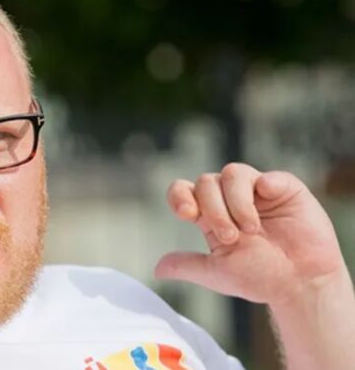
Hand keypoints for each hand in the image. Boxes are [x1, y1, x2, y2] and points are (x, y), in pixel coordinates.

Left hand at [155, 163, 345, 306]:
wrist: (302, 284)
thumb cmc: (261, 277)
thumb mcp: (217, 273)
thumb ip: (187, 265)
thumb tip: (156, 269)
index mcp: (210, 214)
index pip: (184, 191)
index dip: (180, 195)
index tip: (187, 213)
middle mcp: (230, 198)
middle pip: (205, 182)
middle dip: (214, 210)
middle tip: (231, 238)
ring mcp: (257, 191)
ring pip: (232, 173)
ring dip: (236, 202)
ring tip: (250, 230)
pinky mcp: (284, 188)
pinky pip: (268, 175)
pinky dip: (264, 184)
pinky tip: (267, 199)